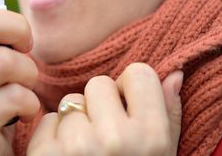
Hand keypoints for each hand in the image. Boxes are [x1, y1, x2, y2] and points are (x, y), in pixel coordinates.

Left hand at [27, 63, 182, 155]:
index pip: (139, 73)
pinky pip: (47, 120)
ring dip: (76, 123)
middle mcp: (116, 139)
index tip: (129, 110)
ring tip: (86, 154)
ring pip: (71, 102)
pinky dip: (53, 137)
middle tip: (105, 138)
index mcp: (151, 137)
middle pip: (100, 84)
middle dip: (100, 105)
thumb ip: (169, 114)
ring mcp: (77, 148)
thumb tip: (174, 73)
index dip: (131, 90)